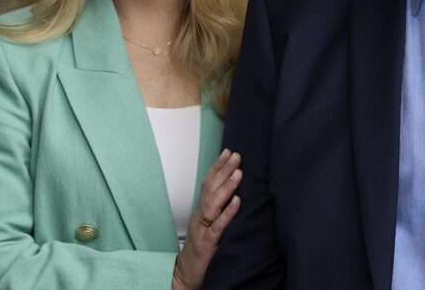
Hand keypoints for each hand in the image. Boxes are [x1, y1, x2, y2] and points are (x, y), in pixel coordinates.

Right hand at [172, 148, 241, 289]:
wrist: (186, 273)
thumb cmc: (199, 249)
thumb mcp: (207, 224)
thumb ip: (217, 208)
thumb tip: (233, 190)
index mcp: (202, 210)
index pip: (209, 182)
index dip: (218, 166)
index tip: (228, 151)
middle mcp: (201, 215)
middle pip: (211, 188)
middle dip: (224, 170)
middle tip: (236, 156)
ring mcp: (204, 228)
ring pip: (214, 203)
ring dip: (227, 186)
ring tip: (238, 172)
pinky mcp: (209, 243)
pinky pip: (219, 226)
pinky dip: (228, 212)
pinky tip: (237, 202)